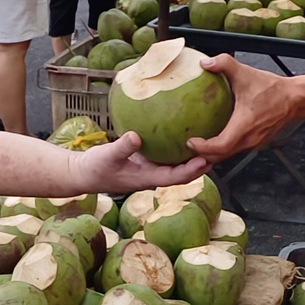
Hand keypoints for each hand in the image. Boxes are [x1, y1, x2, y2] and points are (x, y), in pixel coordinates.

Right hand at [74, 131, 208, 192]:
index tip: (207, 159)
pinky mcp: (146, 158)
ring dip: (192, 153)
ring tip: (210, 135)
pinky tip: (181, 126)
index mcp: (149, 178)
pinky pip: (166, 151)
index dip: (193, 170)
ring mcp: (151, 166)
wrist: (84, 172)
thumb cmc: (95, 168)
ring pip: (177, 161)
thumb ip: (122, 147)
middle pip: (185, 170)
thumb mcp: (107, 156)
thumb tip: (136, 136)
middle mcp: (154, 174)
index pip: (178, 177)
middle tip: (220, 146)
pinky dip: (176, 142)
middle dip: (202, 162)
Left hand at [186, 54, 295, 159]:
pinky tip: (213, 139)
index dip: (203, 148)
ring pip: (228, 155)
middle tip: (186, 147)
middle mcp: (249, 139)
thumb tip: (205, 63)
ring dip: (212, 154)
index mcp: (244, 125)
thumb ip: (225, 64)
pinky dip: (222, 149)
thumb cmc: (273, 89)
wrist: (295, 98)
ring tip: (196, 146)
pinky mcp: (256, 141)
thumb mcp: (246, 73)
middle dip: (202, 155)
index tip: (190, 142)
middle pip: (221, 156)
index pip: (220, 146)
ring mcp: (253, 142)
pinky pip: (235, 149)